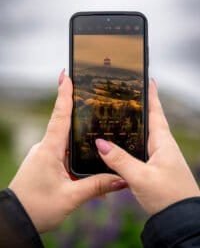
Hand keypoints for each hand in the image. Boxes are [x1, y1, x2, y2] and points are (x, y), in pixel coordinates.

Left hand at [9, 71, 126, 232]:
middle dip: (76, 109)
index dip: (63, 94)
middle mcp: (46, 147)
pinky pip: (63, 152)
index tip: (65, 74)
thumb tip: (121, 179)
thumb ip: (97, 186)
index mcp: (49, 150)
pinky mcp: (46, 162)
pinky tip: (87, 158)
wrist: (16, 220)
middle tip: (91, 95)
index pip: (59, 116)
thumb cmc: (37, 207)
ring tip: (97, 128)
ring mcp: (45, 154)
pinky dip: (75, 152)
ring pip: (66, 140)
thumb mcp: (70, 197)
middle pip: (64, 123)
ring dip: (79, 136)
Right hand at [96, 79, 199, 214]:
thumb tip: (100, 143)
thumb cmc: (169, 197)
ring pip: (143, 135)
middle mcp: (162, 146)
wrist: (180, 219)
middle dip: (139, 107)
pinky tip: (120, 146)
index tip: (147, 79)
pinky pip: (140, 149)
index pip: (156, 111)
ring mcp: (159, 157)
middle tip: (125, 95)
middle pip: (149, 120)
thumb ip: (120, 160)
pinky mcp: (154, 167)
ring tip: (118, 116)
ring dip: (133, 125)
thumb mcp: (141, 177)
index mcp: (163, 142)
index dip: (151, 94)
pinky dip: (130, 143)